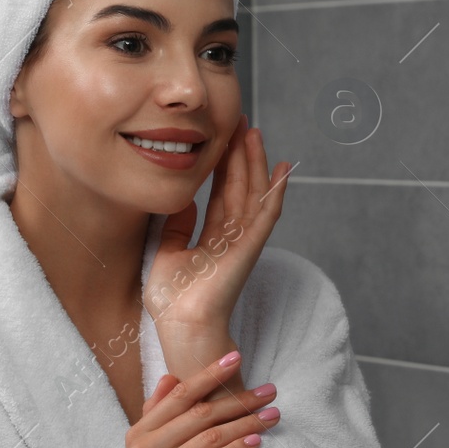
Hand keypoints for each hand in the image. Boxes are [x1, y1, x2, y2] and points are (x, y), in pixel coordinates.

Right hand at [113, 351, 279, 447]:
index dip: (209, 374)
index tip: (237, 357)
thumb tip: (169, 378)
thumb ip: (158, 417)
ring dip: (247, 423)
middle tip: (270, 390)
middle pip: (200, 412)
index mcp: (139, 433)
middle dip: (239, 399)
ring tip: (273, 415)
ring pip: (211, 435)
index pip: (179, 394)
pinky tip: (257, 443)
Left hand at [147, 112, 291, 335]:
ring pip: (254, 193)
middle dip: (240, 155)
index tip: (220, 138)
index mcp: (213, 239)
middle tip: (240, 123)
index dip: (222, 166)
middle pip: (240, 187)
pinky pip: (266, 214)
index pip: (221, 194)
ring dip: (256, 163)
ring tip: (255, 133)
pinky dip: (276, 192)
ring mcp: (244, 242)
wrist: (182, 324)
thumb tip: (183, 201)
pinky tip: (281, 170)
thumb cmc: (173, 300)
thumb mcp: (166, 252)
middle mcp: (232, 237)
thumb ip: (177, 227)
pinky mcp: (250, 247)